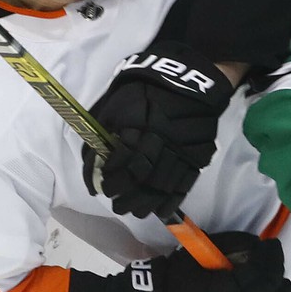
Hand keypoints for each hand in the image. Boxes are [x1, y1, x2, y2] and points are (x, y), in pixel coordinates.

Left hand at [82, 40, 235, 217]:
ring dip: (145, 203)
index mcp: (139, 125)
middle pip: (141, 176)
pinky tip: (159, 211)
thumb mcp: (116, 104)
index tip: (102, 187)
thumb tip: (92, 166)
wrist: (187, 80)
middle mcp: (161, 140)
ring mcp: (182, 150)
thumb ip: (103, 134)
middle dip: (125, 195)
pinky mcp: (198, 156)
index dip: (111, 178)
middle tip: (116, 204)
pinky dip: (171, 202)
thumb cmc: (144, 91)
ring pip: (161, 185)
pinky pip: (185, 184)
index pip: (122, 160)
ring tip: (133, 211)